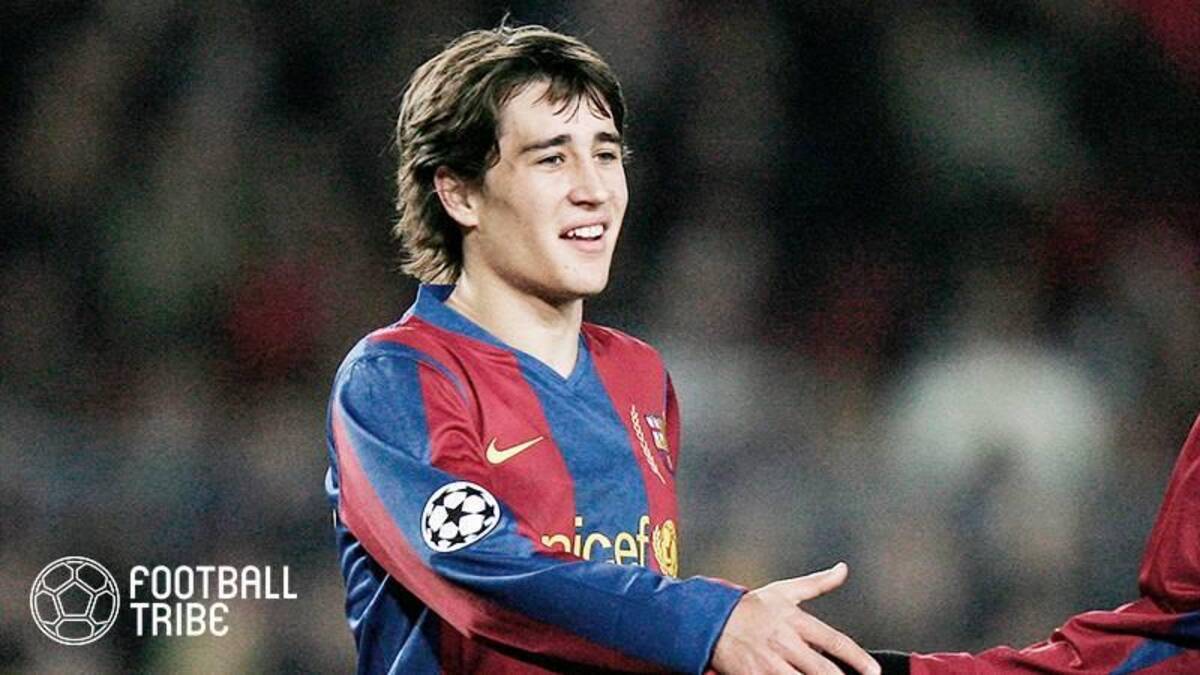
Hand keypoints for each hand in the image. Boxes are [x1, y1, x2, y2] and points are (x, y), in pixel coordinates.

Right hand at [710, 562, 879, 674]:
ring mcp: (770, 663)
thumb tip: (842, 570)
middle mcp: (785, 643)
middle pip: (823, 670)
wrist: (710, 621)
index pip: (835, 641)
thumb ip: (817, 583)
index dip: (857, 658)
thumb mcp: (784, 590)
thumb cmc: (750, 607)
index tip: (872, 671)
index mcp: (795, 621)